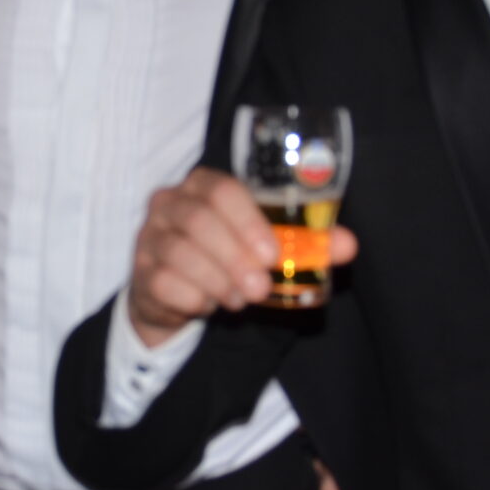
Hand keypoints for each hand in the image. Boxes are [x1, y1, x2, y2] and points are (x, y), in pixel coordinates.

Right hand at [124, 168, 358, 348]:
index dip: (247, 222)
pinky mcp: (140, 271)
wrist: (179, 293)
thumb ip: (306, 244)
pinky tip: (209, 305)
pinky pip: (164, 283)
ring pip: (180, 253)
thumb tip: (349, 245)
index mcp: (203, 185)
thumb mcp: (266, 248)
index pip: (221, 190)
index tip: (272, 255)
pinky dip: (194, 298)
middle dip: (235, 258)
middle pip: (198, 221)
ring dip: (218, 282)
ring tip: (241, 299)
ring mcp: (150, 236)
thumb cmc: (229, 257)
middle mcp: (170, 203)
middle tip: (261, 289)